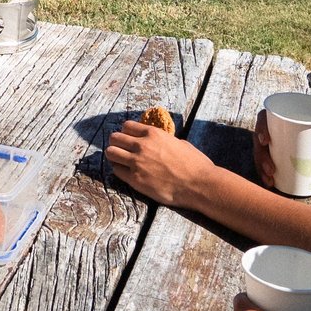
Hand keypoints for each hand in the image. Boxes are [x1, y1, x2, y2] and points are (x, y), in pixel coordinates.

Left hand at [104, 119, 220, 208]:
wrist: (199, 184)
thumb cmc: (195, 164)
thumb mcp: (179, 143)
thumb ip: (163, 141)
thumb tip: (158, 143)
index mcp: (153, 133)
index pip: (127, 126)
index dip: (126, 133)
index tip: (128, 139)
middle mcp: (142, 145)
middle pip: (114, 138)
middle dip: (117, 143)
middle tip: (121, 150)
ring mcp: (137, 162)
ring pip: (111, 153)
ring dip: (114, 156)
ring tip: (120, 161)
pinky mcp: (135, 180)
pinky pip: (116, 171)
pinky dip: (119, 171)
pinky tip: (126, 173)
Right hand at [252, 109, 310, 189]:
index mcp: (281, 116)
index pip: (263, 119)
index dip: (261, 129)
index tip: (266, 142)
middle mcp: (273, 128)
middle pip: (259, 140)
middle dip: (261, 157)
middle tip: (271, 170)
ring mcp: (274, 141)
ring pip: (261, 153)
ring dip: (261, 168)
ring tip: (270, 181)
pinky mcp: (276, 152)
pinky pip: (266, 161)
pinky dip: (265, 172)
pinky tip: (268, 183)